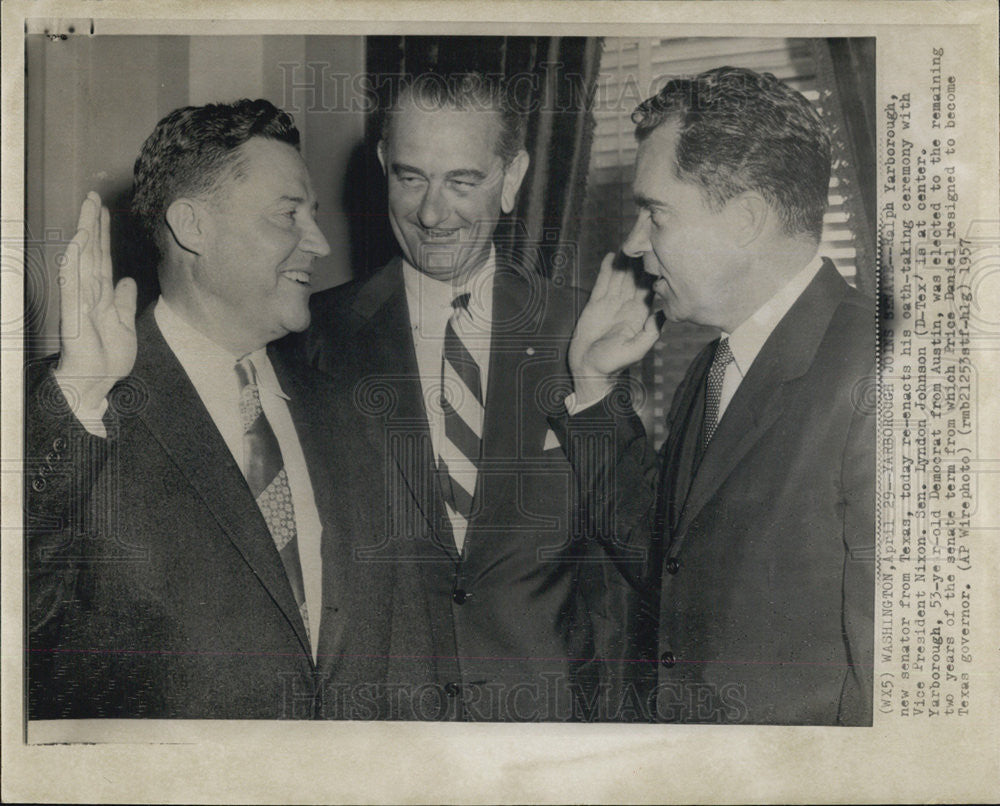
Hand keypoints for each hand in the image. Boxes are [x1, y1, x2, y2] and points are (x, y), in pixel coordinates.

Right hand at [53, 192, 137, 412]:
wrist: (96, 384)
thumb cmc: (106, 358)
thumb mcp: (123, 325)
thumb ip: (123, 302)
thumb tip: (127, 280)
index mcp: (100, 295)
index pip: (102, 258)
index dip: (103, 234)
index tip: (103, 210)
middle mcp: (88, 293)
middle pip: (91, 253)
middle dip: (92, 224)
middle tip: (93, 196)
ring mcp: (80, 302)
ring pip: (82, 262)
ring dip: (84, 235)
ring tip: (87, 210)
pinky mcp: (74, 315)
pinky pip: (73, 285)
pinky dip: (75, 264)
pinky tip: (77, 244)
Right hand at [568, 252, 660, 402]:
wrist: (589, 369)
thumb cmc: (613, 364)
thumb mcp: (636, 349)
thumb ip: (651, 332)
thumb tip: (663, 311)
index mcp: (640, 315)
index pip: (649, 289)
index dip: (654, 273)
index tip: (659, 254)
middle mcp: (627, 306)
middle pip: (635, 279)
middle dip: (640, 261)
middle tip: (644, 239)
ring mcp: (611, 304)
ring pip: (619, 278)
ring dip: (624, 261)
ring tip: (628, 242)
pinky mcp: (595, 304)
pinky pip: (602, 283)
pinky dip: (606, 270)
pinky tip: (610, 256)